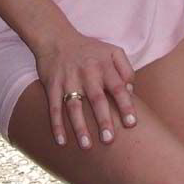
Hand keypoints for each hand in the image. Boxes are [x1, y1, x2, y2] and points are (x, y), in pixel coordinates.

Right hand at [34, 30, 136, 149]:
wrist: (56, 38)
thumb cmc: (89, 49)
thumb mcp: (112, 51)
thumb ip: (125, 69)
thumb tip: (130, 91)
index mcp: (104, 65)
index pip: (118, 86)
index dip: (125, 105)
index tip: (131, 123)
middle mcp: (87, 72)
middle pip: (96, 98)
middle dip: (103, 120)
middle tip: (109, 140)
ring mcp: (68, 79)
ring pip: (74, 106)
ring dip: (79, 126)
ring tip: (86, 146)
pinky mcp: (52, 84)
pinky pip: (54, 107)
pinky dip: (56, 124)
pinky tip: (61, 141)